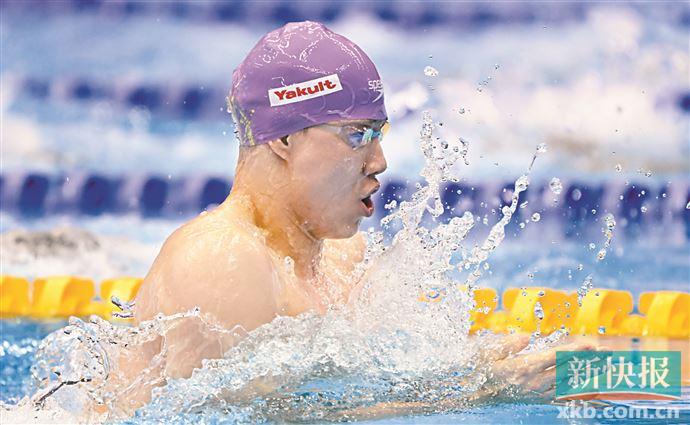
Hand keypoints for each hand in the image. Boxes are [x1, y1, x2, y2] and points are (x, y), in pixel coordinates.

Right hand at [476, 333, 599, 402]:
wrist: (475, 394)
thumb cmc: (480, 369)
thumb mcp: (487, 352)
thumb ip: (508, 344)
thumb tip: (526, 337)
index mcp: (523, 367)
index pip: (554, 358)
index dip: (574, 351)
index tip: (590, 345)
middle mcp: (534, 382)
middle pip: (567, 370)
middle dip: (588, 361)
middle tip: (606, 353)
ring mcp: (538, 392)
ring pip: (569, 384)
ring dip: (588, 375)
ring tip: (605, 367)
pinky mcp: (538, 398)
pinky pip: (564, 397)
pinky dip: (581, 393)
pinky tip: (593, 389)